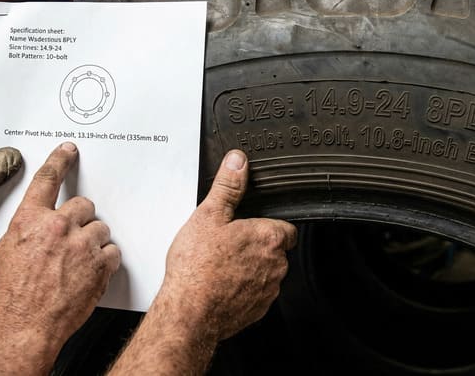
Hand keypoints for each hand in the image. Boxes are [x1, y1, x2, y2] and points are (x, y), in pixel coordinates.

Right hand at [0, 142, 120, 349]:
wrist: (24, 326)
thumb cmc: (12, 295)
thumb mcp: (7, 252)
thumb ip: (27, 230)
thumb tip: (37, 224)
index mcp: (30, 220)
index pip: (47, 179)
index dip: (59, 161)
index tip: (68, 150)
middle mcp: (57, 227)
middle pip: (83, 205)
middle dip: (81, 219)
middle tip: (73, 239)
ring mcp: (81, 245)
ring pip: (101, 228)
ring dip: (94, 241)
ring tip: (79, 262)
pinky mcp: (100, 264)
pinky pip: (113, 251)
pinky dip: (106, 261)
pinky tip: (91, 273)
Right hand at [158, 149, 296, 340]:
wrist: (188, 311)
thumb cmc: (197, 267)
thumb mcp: (209, 214)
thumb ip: (227, 185)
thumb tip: (238, 162)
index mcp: (269, 237)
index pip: (286, 227)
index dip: (267, 224)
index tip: (249, 225)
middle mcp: (276, 265)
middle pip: (274, 250)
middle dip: (255, 246)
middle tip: (227, 244)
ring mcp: (268, 290)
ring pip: (265, 273)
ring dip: (249, 268)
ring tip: (219, 264)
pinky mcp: (257, 310)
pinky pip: (255, 294)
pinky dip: (241, 289)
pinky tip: (219, 284)